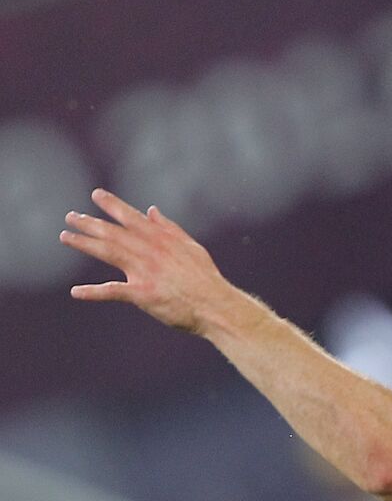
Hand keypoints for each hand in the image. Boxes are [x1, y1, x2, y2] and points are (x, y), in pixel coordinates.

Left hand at [61, 188, 238, 333]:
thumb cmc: (205, 279)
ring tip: (66, 237)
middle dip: (90, 223)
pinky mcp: (143, 294)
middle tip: (70, 216)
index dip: (113, 205)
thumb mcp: (191, 248)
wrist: (215, 306)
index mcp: (163, 240)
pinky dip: (93, 292)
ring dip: (85, 244)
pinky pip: (113, 291)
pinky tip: (76, 292)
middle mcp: (151, 252)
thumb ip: (170, 229)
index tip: (96, 195)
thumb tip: (152, 211)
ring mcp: (145, 272)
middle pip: (115, 233)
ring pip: (109, 253)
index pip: (133, 218)